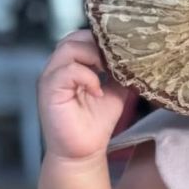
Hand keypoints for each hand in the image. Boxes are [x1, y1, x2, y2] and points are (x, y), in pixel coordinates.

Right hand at [37, 30, 131, 161]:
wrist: (83, 151)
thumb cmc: (97, 122)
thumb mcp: (116, 90)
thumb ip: (121, 71)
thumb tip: (139, 56)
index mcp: (71, 65)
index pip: (82, 37)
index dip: (102, 39)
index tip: (122, 49)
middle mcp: (58, 67)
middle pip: (74, 37)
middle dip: (98, 44)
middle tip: (117, 59)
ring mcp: (51, 78)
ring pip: (68, 48)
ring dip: (93, 56)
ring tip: (108, 72)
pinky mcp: (49, 91)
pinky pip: (67, 71)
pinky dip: (87, 77)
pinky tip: (98, 90)